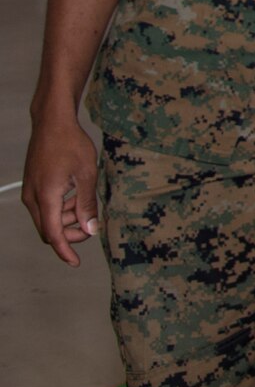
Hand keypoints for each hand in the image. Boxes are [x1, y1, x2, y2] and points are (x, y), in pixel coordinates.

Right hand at [22, 115, 99, 266]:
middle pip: (49, 230)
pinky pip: (46, 207)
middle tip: (91, 226)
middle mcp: (33, 198)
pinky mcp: (33, 186)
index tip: (75, 263)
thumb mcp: (86, 174)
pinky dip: (61, 208)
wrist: (52, 123)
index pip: (53, 235)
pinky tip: (76, 196)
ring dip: (66, 220)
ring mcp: (30, 192)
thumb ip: (87, 204)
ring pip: (48, 219)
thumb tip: (90, 229)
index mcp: (46, 197)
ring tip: (86, 205)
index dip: (65, 251)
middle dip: (69, 235)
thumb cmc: (71, 144)